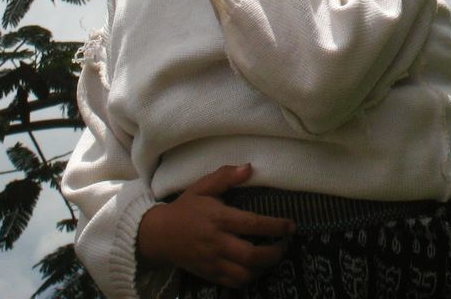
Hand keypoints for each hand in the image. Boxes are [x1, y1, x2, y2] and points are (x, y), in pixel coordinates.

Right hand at [137, 164, 294, 286]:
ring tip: (272, 257)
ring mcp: (212, 261)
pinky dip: (249, 278)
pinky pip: (233, 283)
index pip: (252, 224)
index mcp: (218, 219)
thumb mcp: (202, 187)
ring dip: (263, 268)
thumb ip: (225, 176)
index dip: (275, 226)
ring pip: (244, 274)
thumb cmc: (185, 208)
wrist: (159, 235)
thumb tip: (249, 167)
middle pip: (251, 255)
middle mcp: (217, 242)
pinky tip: (256, 268)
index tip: (291, 226)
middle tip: (284, 246)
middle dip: (273, 253)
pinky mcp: (209, 274)